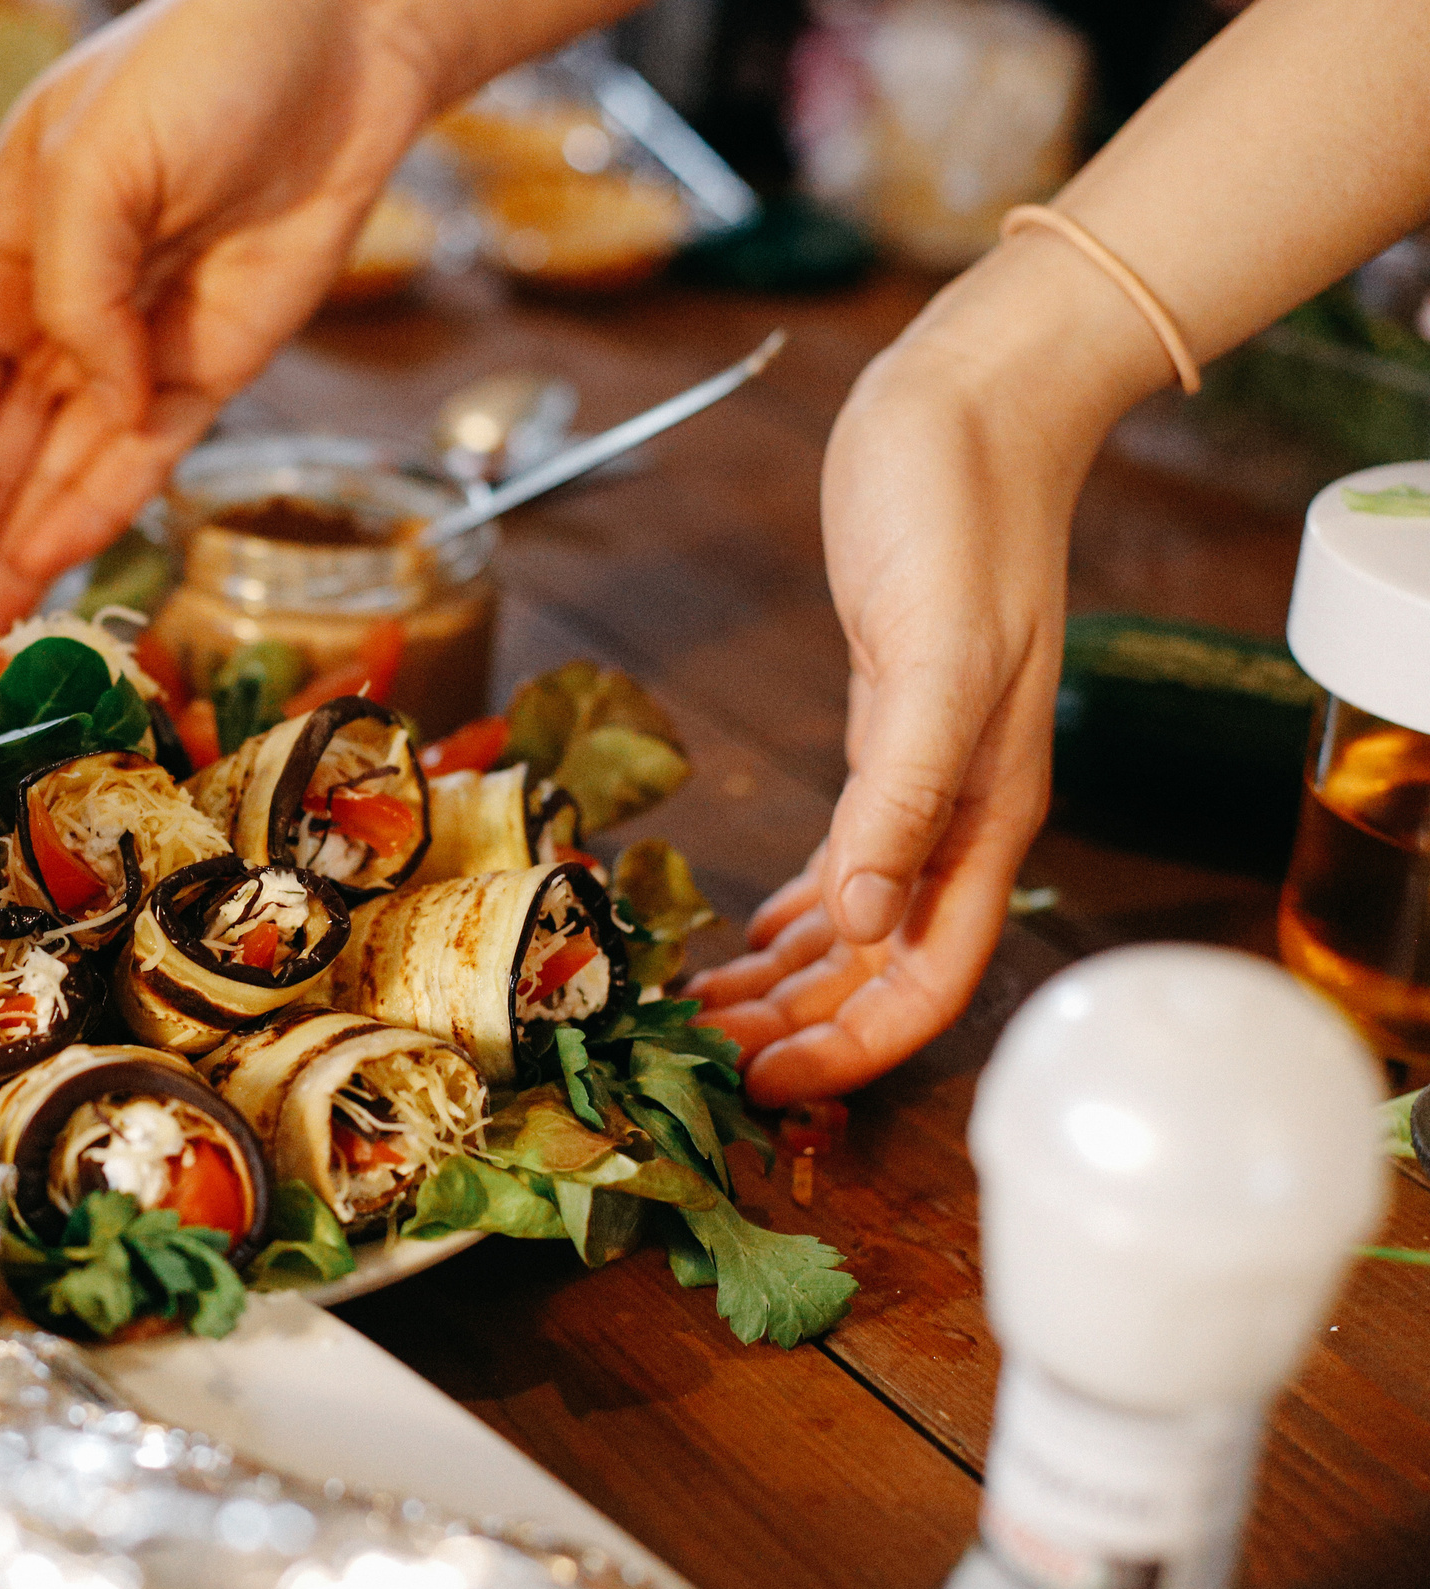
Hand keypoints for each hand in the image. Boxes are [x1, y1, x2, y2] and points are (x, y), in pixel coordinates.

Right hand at [0, 0, 448, 632]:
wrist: (335, 48)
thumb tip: (95, 395)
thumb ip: (77, 288)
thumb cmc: (201, 64)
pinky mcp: (208, 371)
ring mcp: (131, 351)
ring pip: (56, 477)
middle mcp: (56, 318)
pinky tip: (49, 571)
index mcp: (0, 257)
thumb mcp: (96, 159)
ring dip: (15, 555)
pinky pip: (141, 462)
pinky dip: (96, 515)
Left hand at [685, 273, 1112, 1103]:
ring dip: (786, 979)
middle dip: (798, 1026)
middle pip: (883, 968)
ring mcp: (921, 776)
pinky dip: (796, 910)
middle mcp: (958, 812)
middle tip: (697, 1059)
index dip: (852, 1046)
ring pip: (857, 922)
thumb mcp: (937, 656)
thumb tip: (864, 922)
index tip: (766, 1086)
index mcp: (986, 812)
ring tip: (703, 1013)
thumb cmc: (959, 518)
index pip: (929, 976)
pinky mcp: (884, 734)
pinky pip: (845, 858)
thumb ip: (905, 793)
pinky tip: (749, 932)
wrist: (967, 408)